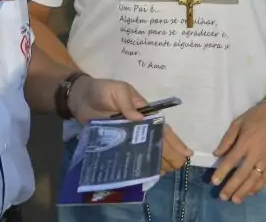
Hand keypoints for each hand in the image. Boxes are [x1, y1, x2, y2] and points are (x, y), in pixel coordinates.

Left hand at [67, 79, 191, 173]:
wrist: (79, 98)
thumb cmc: (101, 91)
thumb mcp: (117, 90)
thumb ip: (127, 102)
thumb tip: (139, 119)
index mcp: (143, 113)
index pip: (162, 128)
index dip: (174, 140)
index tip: (186, 153)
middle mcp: (138, 128)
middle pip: (158, 142)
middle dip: (170, 154)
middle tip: (178, 167)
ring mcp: (127, 138)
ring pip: (146, 151)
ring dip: (158, 161)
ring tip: (168, 173)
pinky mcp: (116, 144)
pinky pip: (130, 156)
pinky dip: (139, 165)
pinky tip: (147, 175)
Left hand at [209, 101, 265, 203]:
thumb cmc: (258, 116)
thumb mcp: (238, 122)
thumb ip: (227, 139)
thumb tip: (217, 154)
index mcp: (245, 143)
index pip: (231, 161)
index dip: (221, 172)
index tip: (214, 182)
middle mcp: (256, 154)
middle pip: (242, 175)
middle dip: (231, 187)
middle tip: (222, 197)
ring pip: (254, 180)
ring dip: (244, 191)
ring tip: (235, 200)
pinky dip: (258, 187)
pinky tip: (251, 192)